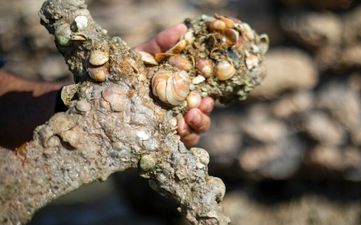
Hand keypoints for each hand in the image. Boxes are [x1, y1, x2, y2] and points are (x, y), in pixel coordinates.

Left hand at [136, 24, 214, 146]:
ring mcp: (171, 125)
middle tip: (201, 105)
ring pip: (194, 130)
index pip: (200, 94)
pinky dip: (183, 137)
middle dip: (205, 112)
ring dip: (197, 125)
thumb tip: (182, 28)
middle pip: (201, 114)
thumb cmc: (125, 72)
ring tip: (189, 119)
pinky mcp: (162, 139)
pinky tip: (177, 130)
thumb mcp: (143, 56)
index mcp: (178, 91)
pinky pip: (180, 142)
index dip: (208, 96)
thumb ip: (161, 44)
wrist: (101, 90)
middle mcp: (178, 109)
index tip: (209, 93)